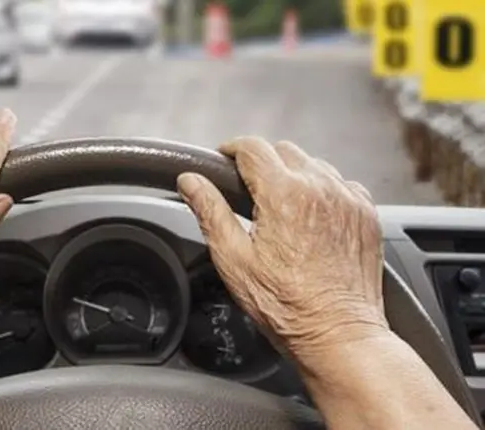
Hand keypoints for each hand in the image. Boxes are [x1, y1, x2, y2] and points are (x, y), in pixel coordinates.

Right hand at [177, 137, 388, 359]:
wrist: (338, 333)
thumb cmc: (286, 305)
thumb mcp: (233, 259)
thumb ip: (209, 212)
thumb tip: (190, 182)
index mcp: (284, 194)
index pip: (252, 147)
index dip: (230, 149)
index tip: (223, 160)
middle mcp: (321, 188)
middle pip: (283, 150)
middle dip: (261, 162)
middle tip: (247, 190)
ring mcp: (348, 199)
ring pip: (314, 165)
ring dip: (293, 175)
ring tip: (279, 207)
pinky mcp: (367, 214)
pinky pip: (341, 184)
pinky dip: (323, 191)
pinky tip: (311, 218)